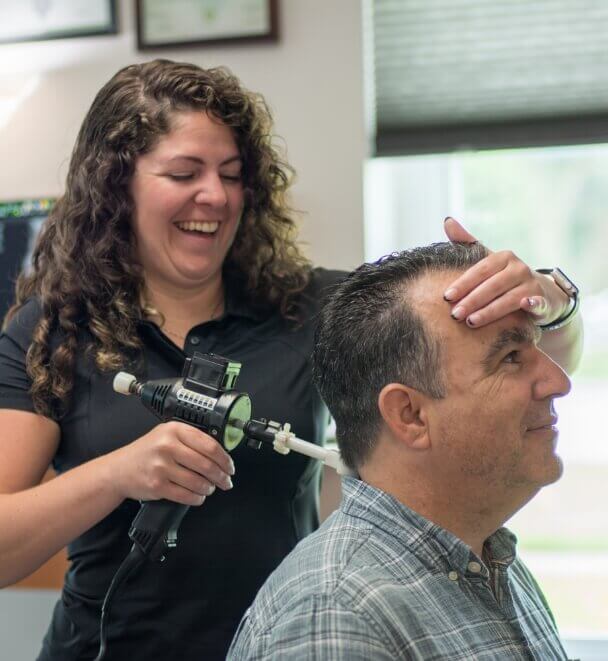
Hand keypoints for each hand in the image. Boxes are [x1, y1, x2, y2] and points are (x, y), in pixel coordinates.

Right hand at [109, 421, 234, 505]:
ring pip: (198, 482)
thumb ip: (191, 439)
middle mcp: (167, 446)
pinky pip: (186, 495)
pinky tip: (198, 496)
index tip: (230, 466)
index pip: (209, 445)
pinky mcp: (157, 485)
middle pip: (206, 465)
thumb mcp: (167, 435)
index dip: (225, 459)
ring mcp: (161, 466)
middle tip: (226, 481)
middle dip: (221, 476)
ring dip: (209, 488)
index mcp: (174, 430)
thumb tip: (220, 453)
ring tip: (210, 488)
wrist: (119, 470)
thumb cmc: (147, 452)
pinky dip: (197, 498)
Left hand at [443, 217, 569, 327]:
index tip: (446, 297)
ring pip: (509, 299)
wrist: (538, 292)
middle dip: (472, 301)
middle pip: (492, 285)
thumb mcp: (487, 261)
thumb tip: (447, 221)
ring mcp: (532, 284)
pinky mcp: (543, 301)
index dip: (463, 283)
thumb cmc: (503, 277)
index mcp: (503, 257)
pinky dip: (533, 304)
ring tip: (471, 322)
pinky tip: (524, 306)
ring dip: (490, 311)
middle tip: (454, 314)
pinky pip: (538, 303)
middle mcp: (519, 268)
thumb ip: (467, 243)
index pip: (480, 270)